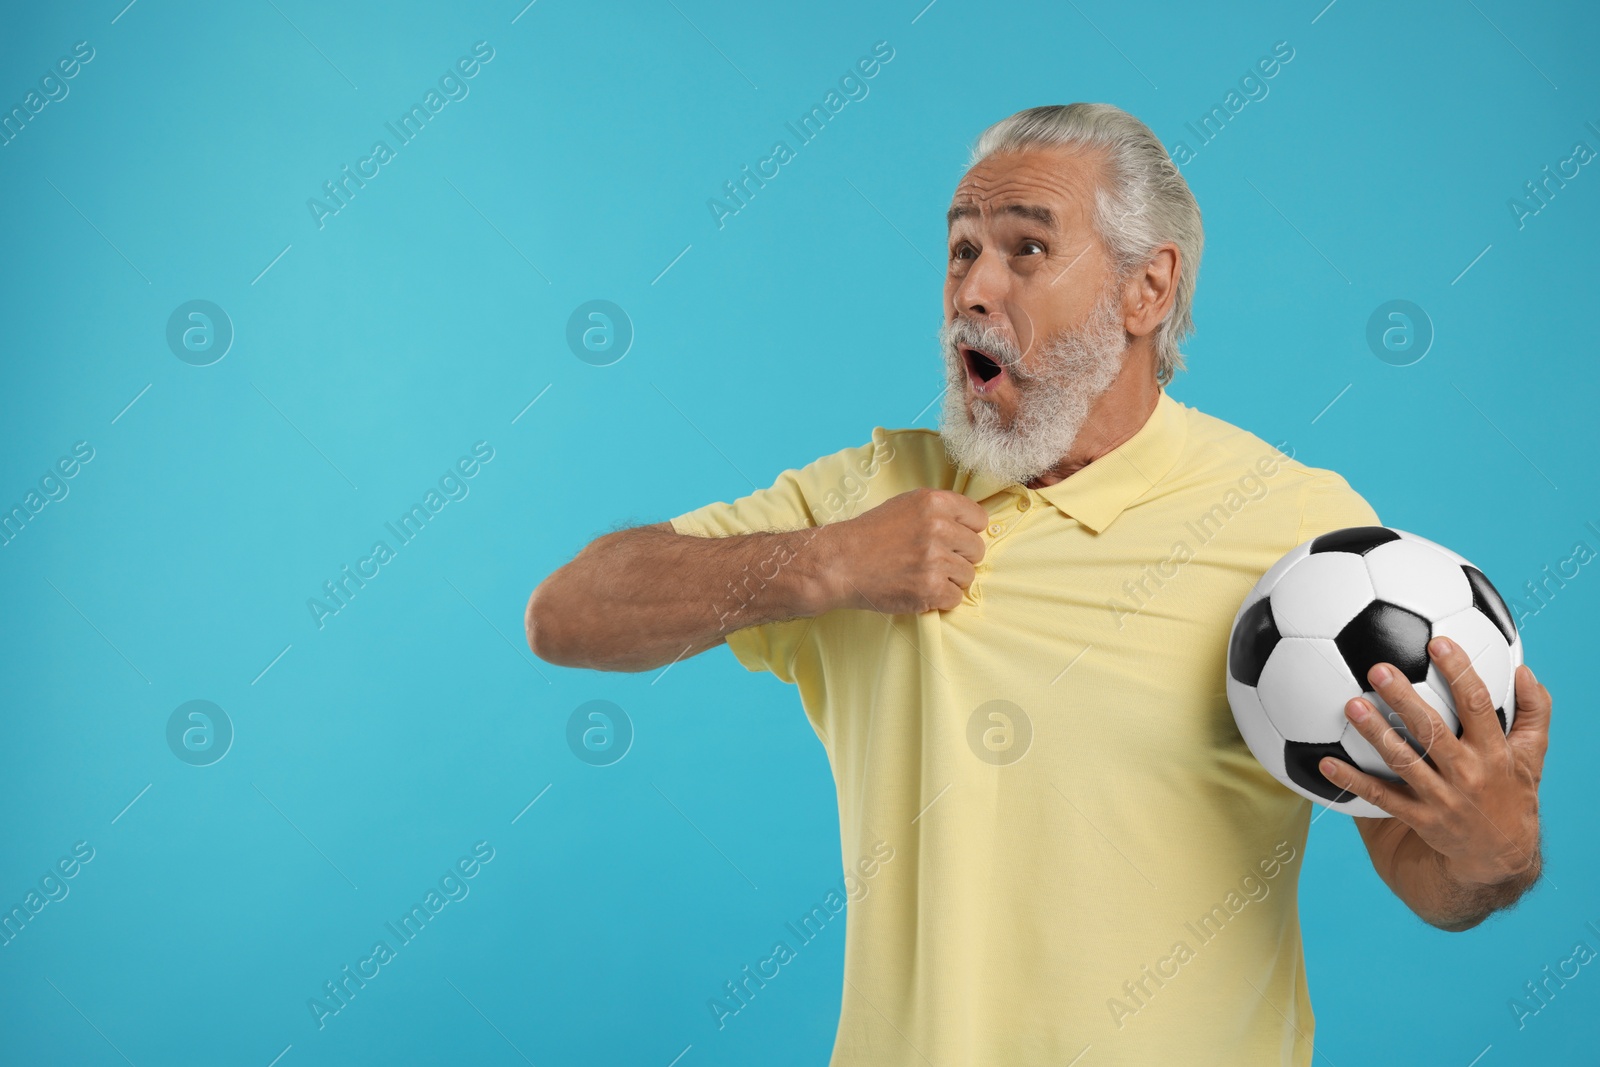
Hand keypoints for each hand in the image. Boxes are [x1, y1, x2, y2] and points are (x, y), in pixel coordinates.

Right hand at [817, 488, 988, 613]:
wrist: (839, 563)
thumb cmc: (868, 535)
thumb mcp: (904, 505)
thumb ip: (938, 511)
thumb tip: (968, 525)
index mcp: (934, 502)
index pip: (979, 518)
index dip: (967, 531)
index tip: (953, 540)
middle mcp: (938, 527)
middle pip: (977, 549)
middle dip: (959, 558)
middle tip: (934, 562)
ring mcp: (936, 559)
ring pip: (968, 575)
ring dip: (949, 580)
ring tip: (923, 576)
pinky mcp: (931, 588)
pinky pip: (956, 598)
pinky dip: (940, 599)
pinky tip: (920, 590)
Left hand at [1319, 637, 1551, 888]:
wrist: (1501, 856)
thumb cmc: (1513, 793)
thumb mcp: (1533, 756)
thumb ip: (1534, 712)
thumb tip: (1524, 670)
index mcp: (1495, 752)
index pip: (1478, 705)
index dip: (1460, 673)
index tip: (1438, 643)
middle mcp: (1468, 773)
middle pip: (1432, 731)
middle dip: (1405, 698)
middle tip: (1378, 669)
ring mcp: (1441, 798)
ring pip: (1403, 761)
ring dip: (1375, 733)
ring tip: (1351, 705)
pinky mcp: (1419, 819)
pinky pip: (1380, 798)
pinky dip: (1351, 781)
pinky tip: (1324, 763)